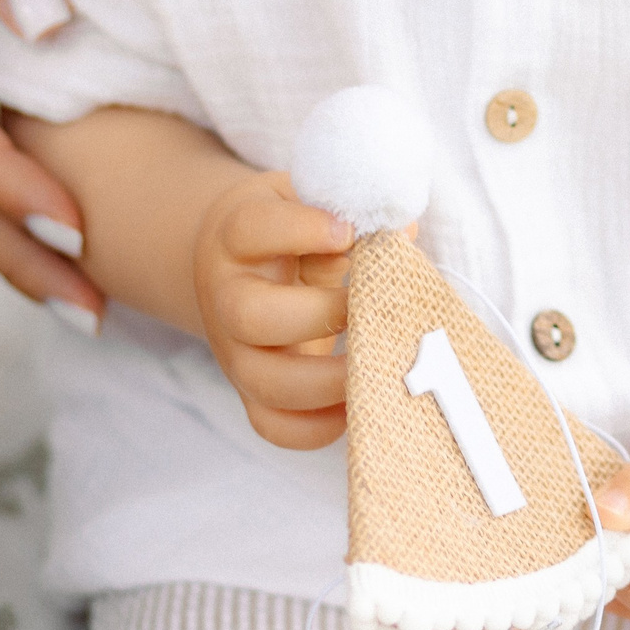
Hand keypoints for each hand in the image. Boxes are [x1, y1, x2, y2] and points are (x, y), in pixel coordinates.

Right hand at [193, 171, 357, 447]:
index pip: (253, 229)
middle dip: (319, 315)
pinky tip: (358, 402)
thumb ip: (349, 210)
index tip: (350, 232)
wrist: (234, 265)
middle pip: (249, 315)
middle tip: (368, 305)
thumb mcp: (306, 202)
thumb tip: (402, 232)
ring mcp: (234, 351)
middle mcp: (226, 296)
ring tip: (376, 362)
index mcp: (236, 236)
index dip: (302, 230)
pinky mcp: (249, 392)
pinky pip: (272, 425)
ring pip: (263, 382)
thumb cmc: (289, 229)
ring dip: (327, 382)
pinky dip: (317, 427)